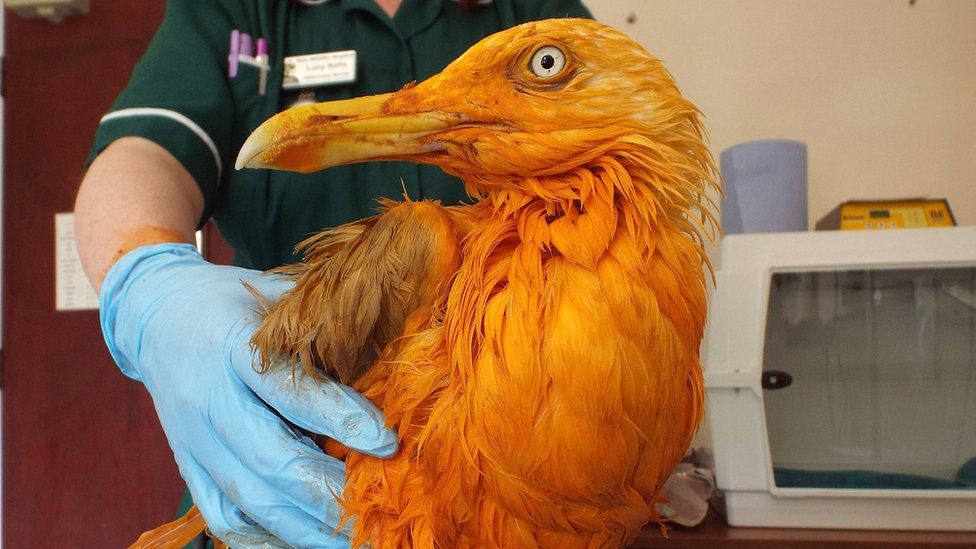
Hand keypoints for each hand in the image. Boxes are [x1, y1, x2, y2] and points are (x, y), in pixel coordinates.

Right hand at [100, 243, 397, 547]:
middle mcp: (206, 398)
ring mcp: (192, 440)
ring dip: (307, 527)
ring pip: (250, 498)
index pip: (286, 389)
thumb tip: (387, 360)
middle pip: (269, 458)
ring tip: (357, 540)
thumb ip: (321, 327)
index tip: (387, 441)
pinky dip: (267, 538)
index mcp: (229, 344)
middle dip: (328, 490)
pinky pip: (224, 517)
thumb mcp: (275, 294)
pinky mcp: (188, 467)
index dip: (338, 417)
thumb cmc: (233, 301)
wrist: (155, 315)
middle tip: (378, 509)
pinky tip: (308, 540)